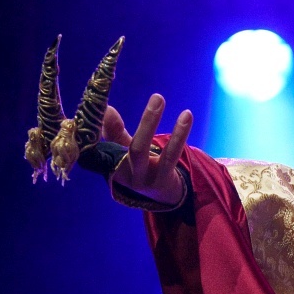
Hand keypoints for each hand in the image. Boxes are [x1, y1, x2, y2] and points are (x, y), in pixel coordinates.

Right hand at [104, 94, 192, 210]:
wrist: (158, 196)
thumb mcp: (122, 150)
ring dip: (177, 134)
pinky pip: (174, 159)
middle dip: (149, 122)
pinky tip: (186, 116)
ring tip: (187, 113)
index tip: (106, 105)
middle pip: (138, 149)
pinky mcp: (165, 183)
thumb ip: (114, 131)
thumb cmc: (137, 167)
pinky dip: (180, 138)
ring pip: (166, 157)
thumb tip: (106, 108)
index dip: (107, 125)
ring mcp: (149, 182)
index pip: (106, 145)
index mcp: (113, 167)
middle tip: (159, 97)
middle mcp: (130, 176)